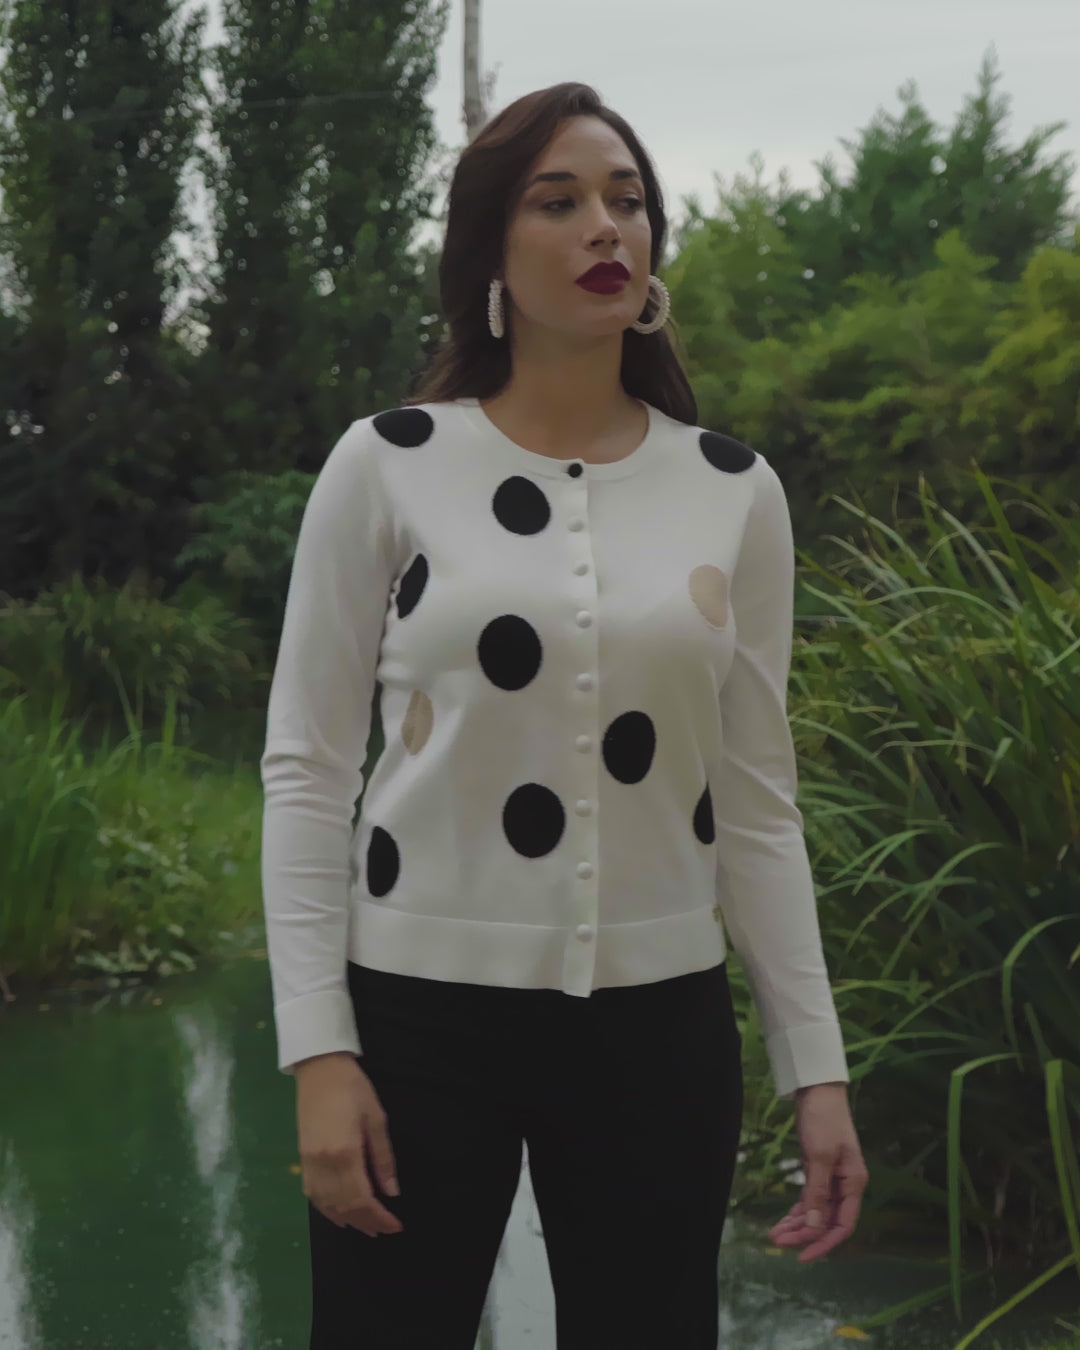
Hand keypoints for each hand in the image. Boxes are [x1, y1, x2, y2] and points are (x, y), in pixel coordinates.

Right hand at [295, 1052, 403, 1237]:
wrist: (319, 1069)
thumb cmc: (353, 1088)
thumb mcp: (376, 1119)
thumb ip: (383, 1158)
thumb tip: (392, 1192)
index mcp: (345, 1154)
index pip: (362, 1199)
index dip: (379, 1217)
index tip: (395, 1226)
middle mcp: (323, 1164)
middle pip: (344, 1207)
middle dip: (366, 1223)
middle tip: (384, 1231)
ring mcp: (309, 1163)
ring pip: (326, 1205)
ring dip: (347, 1220)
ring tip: (366, 1228)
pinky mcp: (302, 1158)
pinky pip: (313, 1195)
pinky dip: (327, 1210)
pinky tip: (339, 1215)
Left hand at [766, 1081, 867, 1262]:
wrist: (818, 1089)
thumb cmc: (824, 1120)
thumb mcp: (820, 1156)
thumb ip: (817, 1194)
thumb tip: (813, 1228)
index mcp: (854, 1184)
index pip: (842, 1225)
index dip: (823, 1243)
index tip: (801, 1256)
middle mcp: (845, 1185)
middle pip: (826, 1221)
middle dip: (803, 1234)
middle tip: (776, 1242)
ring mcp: (831, 1178)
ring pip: (816, 1211)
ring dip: (797, 1224)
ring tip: (774, 1235)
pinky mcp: (818, 1170)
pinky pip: (809, 1198)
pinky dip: (797, 1210)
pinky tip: (783, 1220)